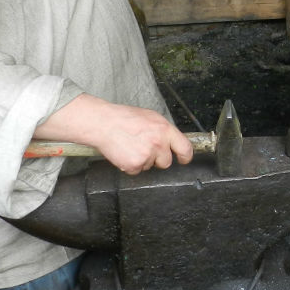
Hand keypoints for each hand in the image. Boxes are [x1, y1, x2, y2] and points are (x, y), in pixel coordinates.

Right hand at [34, 94, 192, 174]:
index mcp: (164, 129)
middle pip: (166, 162)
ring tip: (131, 146)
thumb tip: (172, 142)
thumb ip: (163, 131)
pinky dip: (130, 165)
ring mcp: (147, 155)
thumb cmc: (125, 118)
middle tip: (144, 148)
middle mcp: (158, 143)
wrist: (103, 123)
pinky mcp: (134, 165)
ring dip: (142, 160)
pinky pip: (137, 171)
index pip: (185, 148)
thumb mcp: (150, 117)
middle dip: (157, 159)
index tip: (183, 160)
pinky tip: (124, 152)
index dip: (185, 157)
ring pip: (150, 166)